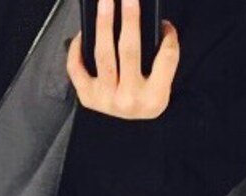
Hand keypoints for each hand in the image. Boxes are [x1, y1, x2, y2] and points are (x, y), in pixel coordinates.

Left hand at [66, 0, 179, 119]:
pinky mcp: (87, 98)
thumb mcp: (162, 87)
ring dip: (103, 23)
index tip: (164, 23)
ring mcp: (105, 100)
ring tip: (105, 3)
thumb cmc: (143, 101)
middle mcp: (128, 100)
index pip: (165, 57)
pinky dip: (77, 48)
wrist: (125, 133)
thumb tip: (156, 26)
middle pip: (129, 50)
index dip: (168, 35)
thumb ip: (163, 61)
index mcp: (153, 98)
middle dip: (129, 18)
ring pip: (103, 54)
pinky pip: (77, 68)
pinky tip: (84, 32)